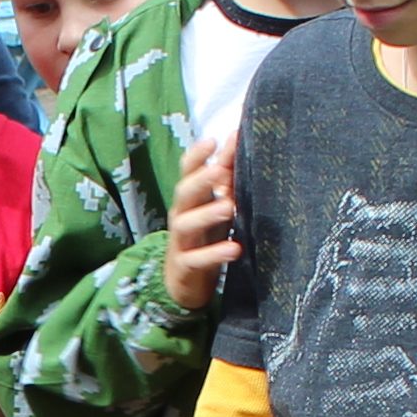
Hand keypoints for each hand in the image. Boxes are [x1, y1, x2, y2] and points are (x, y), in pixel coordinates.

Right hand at [166, 134, 237, 312]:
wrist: (187, 281)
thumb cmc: (205, 235)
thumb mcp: (216, 202)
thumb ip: (225, 171)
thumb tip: (236, 135)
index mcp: (190, 198)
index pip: (187, 172)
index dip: (197, 156)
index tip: (212, 141)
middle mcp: (181, 215)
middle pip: (184, 194)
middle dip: (200, 180)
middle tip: (220, 170)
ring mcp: (182, 241)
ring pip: (186, 224)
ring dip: (207, 214)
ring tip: (229, 207)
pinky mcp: (186, 266)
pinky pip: (197, 259)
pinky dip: (215, 254)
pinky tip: (235, 248)